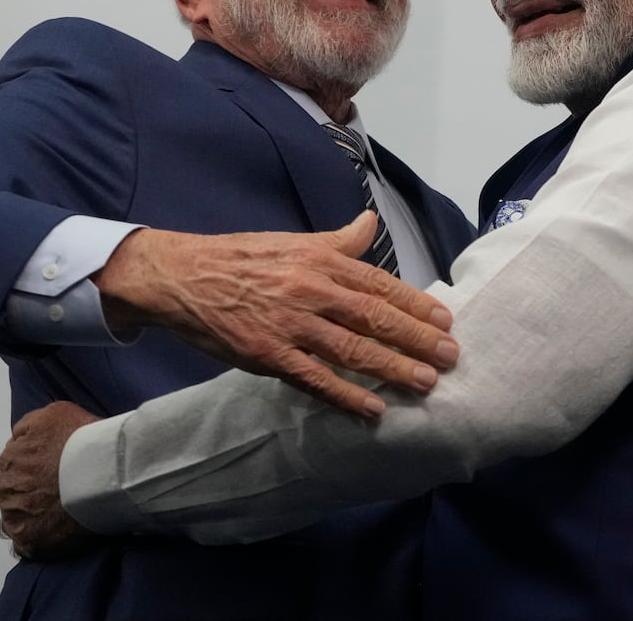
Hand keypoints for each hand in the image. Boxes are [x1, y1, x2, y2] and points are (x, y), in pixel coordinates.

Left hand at [0, 401, 102, 559]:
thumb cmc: (84, 441)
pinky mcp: (26, 540)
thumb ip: (31, 426)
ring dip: (34, 515)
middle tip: (62, 492)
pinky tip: (57, 533)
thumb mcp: (54, 413)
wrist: (103, 471)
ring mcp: (14, 514)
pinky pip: (25, 543)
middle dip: (33, 491)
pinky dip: (38, 539)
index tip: (56, 471)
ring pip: (18, 516)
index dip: (38, 467)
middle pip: (15, 489)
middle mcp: (6, 484)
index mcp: (10, 455)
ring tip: (62, 514)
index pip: (16, 463)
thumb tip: (21, 437)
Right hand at [97, 212, 458, 417]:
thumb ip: (336, 240)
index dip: (415, 304)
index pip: (378, 283)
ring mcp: (290, 324)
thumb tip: (370, 223)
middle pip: (374, 318)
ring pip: (352, 350)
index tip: (445, 319)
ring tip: (426, 382)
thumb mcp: (292, 241)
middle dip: (416, 339)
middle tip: (451, 356)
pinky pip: (315, 379)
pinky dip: (346, 396)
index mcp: (319, 260)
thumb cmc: (238, 257)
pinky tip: (373, 408)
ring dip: (392, 368)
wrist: (181, 276)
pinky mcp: (268, 355)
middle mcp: (310, 290)